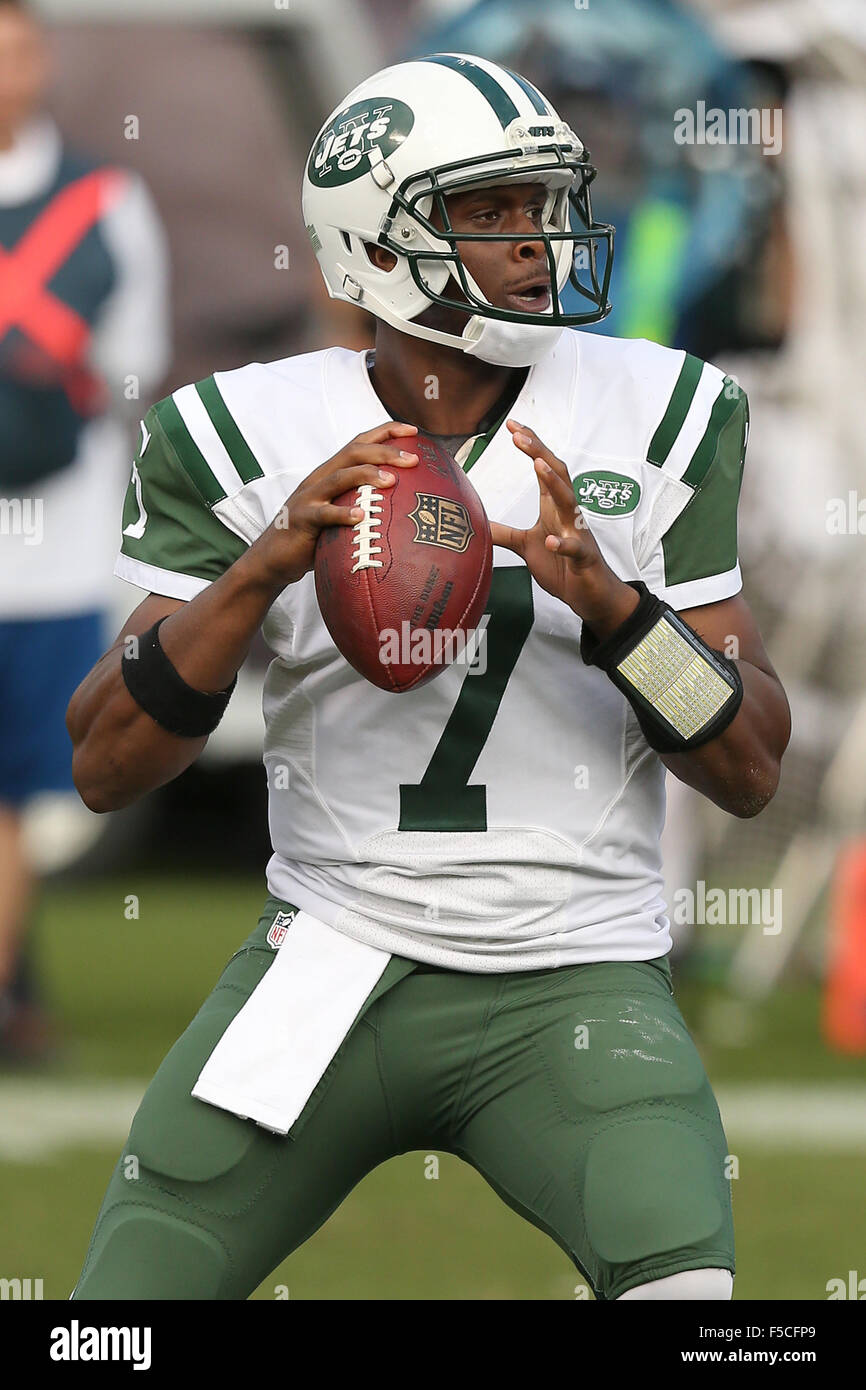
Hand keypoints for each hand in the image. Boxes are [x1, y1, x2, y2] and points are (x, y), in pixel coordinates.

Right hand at [252, 422, 419, 586]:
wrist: (274, 556)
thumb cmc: (314, 536)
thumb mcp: (339, 512)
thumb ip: (361, 501)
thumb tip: (404, 505)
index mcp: (330, 472)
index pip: (359, 442)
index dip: (385, 432)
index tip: (413, 431)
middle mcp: (320, 478)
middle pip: (353, 453)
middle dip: (384, 452)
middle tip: (412, 459)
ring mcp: (309, 497)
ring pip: (339, 477)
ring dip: (366, 475)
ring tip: (391, 480)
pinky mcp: (301, 519)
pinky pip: (323, 514)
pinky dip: (342, 513)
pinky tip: (361, 516)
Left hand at [490, 420, 639, 636]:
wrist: (591, 595)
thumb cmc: (563, 567)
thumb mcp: (526, 547)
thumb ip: (504, 533)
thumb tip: (478, 522)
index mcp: (554, 507)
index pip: (544, 469)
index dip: (531, 446)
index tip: (512, 425)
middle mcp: (568, 514)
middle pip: (557, 475)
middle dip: (539, 452)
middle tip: (519, 433)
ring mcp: (578, 534)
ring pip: (570, 503)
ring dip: (554, 483)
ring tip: (537, 465)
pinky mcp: (584, 558)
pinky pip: (575, 548)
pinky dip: (563, 544)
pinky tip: (549, 542)